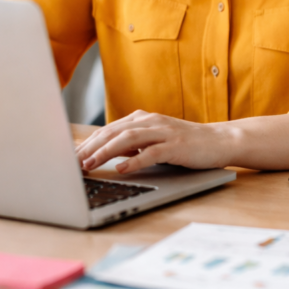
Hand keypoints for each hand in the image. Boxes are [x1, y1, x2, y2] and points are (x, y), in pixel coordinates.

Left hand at [76, 110, 232, 174]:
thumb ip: (133, 143)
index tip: (69, 156)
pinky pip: (152, 152)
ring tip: (90, 164)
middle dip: (90, 147)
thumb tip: (105, 153)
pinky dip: (135, 160)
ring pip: (128, 139)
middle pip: (114, 132)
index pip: (108, 130)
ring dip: (106, 152)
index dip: (88, 142)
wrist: (219, 140)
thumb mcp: (155, 140)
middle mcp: (150, 121)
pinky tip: (121, 168)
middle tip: (71, 162)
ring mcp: (164, 131)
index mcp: (142, 119)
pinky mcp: (176, 145)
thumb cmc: (185, 144)